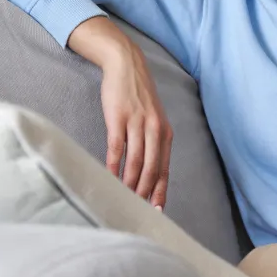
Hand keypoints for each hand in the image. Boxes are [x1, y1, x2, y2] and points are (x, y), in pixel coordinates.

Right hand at [69, 17, 172, 208]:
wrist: (126, 65)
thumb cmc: (138, 96)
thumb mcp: (152, 118)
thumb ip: (152, 142)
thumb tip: (146, 169)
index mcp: (165, 133)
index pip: (164, 168)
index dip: (160, 190)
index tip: (157, 210)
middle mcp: (155, 129)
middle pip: (151, 168)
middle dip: (145, 192)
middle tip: (138, 210)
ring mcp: (138, 123)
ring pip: (136, 161)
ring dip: (129, 183)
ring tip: (123, 199)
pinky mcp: (119, 118)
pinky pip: (117, 148)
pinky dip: (114, 166)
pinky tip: (110, 178)